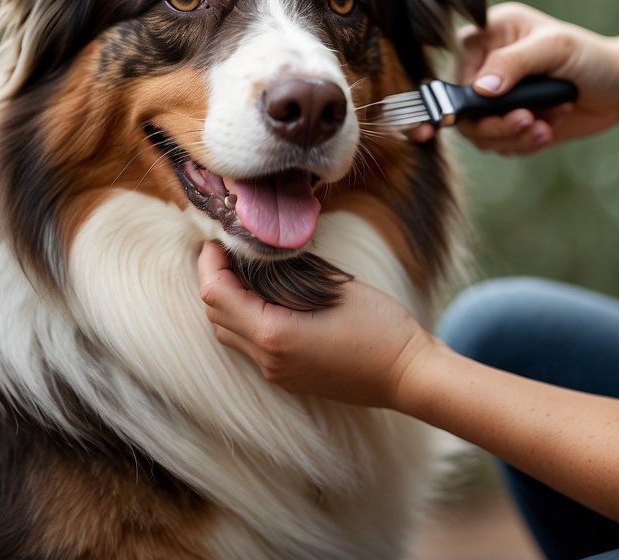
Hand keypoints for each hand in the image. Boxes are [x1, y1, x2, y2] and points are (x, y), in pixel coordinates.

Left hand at [198, 242, 436, 407]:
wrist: (408, 375)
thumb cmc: (381, 327)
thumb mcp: (334, 288)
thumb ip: (291, 274)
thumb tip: (263, 256)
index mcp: (273, 334)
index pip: (215, 293)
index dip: (210, 262)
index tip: (218, 239)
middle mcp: (267, 358)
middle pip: (215, 316)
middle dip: (213, 280)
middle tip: (226, 250)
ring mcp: (277, 373)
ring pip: (229, 334)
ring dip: (226, 302)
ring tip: (241, 271)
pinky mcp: (289, 378)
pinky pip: (250, 347)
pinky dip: (245, 319)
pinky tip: (263, 299)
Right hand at [456, 1, 618, 153]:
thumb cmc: (590, 56)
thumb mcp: (555, 48)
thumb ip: (514, 63)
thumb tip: (481, 89)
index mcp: (488, 36)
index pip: (457, 72)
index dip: (463, 99)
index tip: (481, 113)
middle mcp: (486, 66)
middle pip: (464, 110)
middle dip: (496, 124)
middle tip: (528, 122)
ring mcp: (497, 98)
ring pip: (480, 133)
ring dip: (514, 136)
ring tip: (545, 127)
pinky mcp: (510, 123)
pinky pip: (500, 144)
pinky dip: (524, 143)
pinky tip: (549, 129)